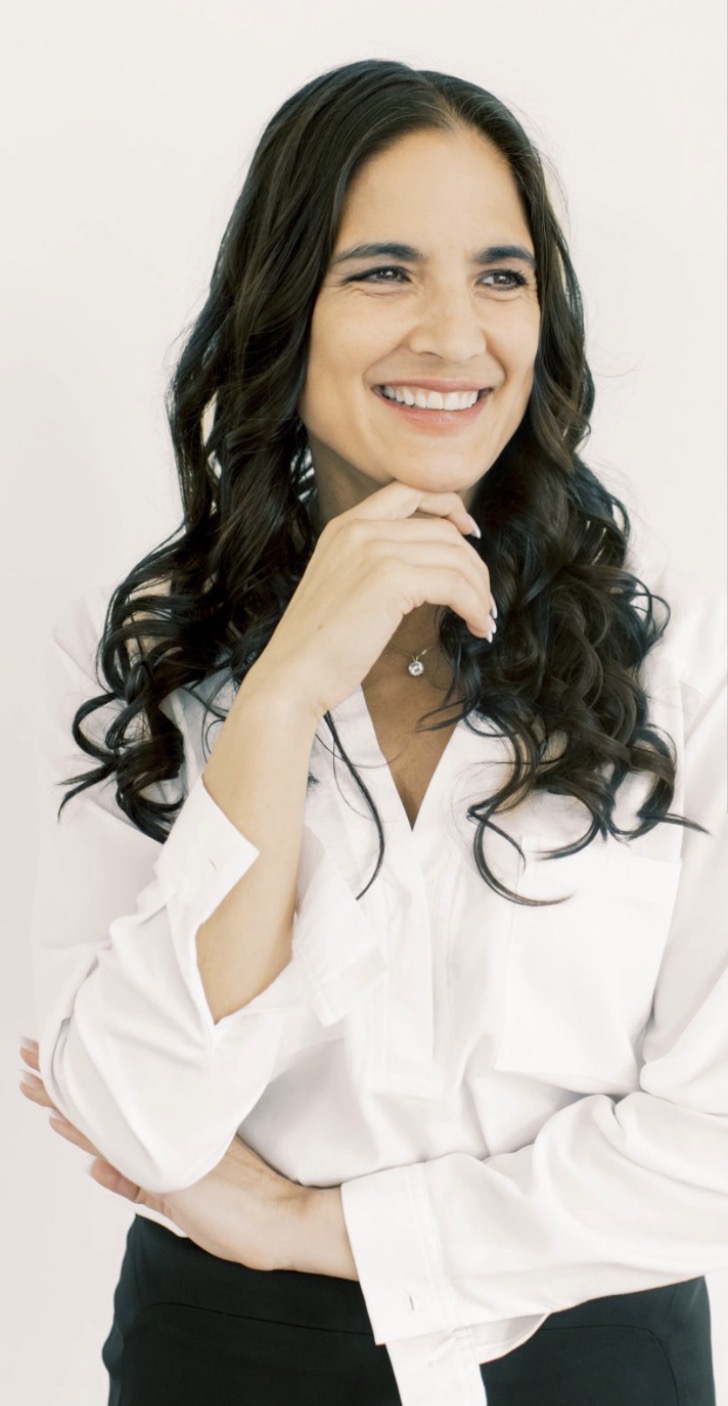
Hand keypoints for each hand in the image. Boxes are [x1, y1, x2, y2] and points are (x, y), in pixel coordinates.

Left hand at [18, 1040, 356, 1276]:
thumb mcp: (180, 1196)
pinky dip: (85, 1129)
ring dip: (63, 1092)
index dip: (80, 1081)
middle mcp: (164, 1132)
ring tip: (29, 1070)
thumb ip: (136, 1183)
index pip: (113, 1104)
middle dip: (62, 1074)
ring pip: (104, 1113)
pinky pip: (118, 1141)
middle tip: (29, 1046)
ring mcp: (167, 1144)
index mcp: (169, 1132)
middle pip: (103, 1099)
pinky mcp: (170, 1164)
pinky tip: (57, 1115)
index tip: (52, 1054)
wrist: (279, 1219)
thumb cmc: (244, 1209)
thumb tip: (93, 1170)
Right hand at [249, 481, 495, 722]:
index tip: (470, 533)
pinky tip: (476, 626)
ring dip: (479, 590)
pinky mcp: (390, 579)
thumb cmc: (319, 645)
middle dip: (473, 564)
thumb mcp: (344, 584)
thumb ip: (376, 562)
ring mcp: (374, 550)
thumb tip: (431, 566)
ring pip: (455, 556)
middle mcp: (359, 528)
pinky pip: (454, 584)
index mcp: (345, 525)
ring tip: (483, 618)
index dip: (449, 506)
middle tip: (483, 598)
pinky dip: (474, 606)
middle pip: (443, 529)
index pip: (410, 491)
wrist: (292, 674)